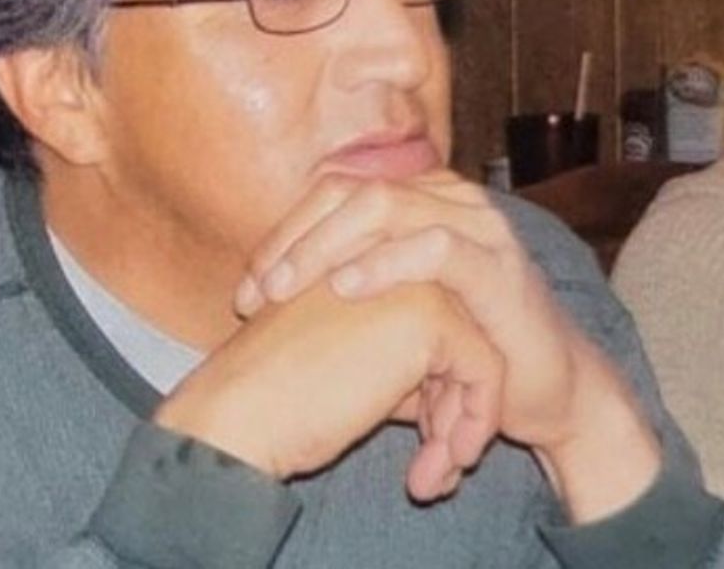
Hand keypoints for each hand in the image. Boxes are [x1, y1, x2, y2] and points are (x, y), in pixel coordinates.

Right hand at [154, 280, 502, 500]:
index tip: (417, 431)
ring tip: (434, 467)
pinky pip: (484, 370)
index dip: (433, 381)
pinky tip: (435, 468)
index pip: (431, 315)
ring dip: (463, 415)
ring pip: (478, 347)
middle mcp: (394, 254)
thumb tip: (451, 394)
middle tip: (433, 454)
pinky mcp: (430, 315)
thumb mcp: (345, 355)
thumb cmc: (275, 390)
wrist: (240, 410)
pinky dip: (473, 423)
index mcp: (367, 255)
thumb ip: (396, 355)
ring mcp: (414, 277)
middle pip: (458, 328)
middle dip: (453, 397)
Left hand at [234, 173, 661, 520]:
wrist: (548, 388)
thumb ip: (343, 285)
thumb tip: (264, 292)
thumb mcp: (394, 309)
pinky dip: (385, 262)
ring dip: (326, 246)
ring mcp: (477, 226)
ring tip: (285, 288)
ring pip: (387, 205)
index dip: (284, 234)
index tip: (245, 291)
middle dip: (295, 240)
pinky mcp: (498, 265)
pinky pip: (436, 246)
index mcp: (419, 199)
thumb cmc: (461, 347)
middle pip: (352, 192)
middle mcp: (447, 198)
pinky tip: (347, 287)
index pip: (333, 193)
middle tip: (256, 291)